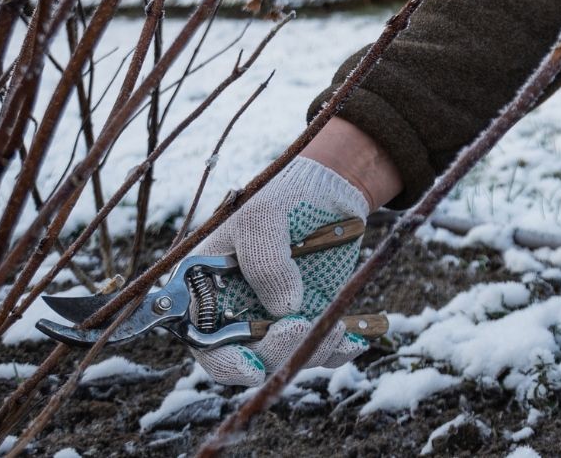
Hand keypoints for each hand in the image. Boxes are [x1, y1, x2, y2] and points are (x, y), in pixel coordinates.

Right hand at [189, 157, 370, 385]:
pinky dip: (337, 349)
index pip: (205, 343)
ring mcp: (273, 318)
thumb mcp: (262, 217)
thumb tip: (285, 311)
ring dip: (311, 349)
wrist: (325, 191)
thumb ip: (264, 261)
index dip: (225, 363)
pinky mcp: (307, 318)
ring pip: (287, 357)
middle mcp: (237, 312)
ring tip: (336, 325)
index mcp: (207, 291)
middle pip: (250, 358)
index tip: (252, 368)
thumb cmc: (280, 198)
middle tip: (301, 327)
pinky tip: (354, 338)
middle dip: (277, 352)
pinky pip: (319, 348)